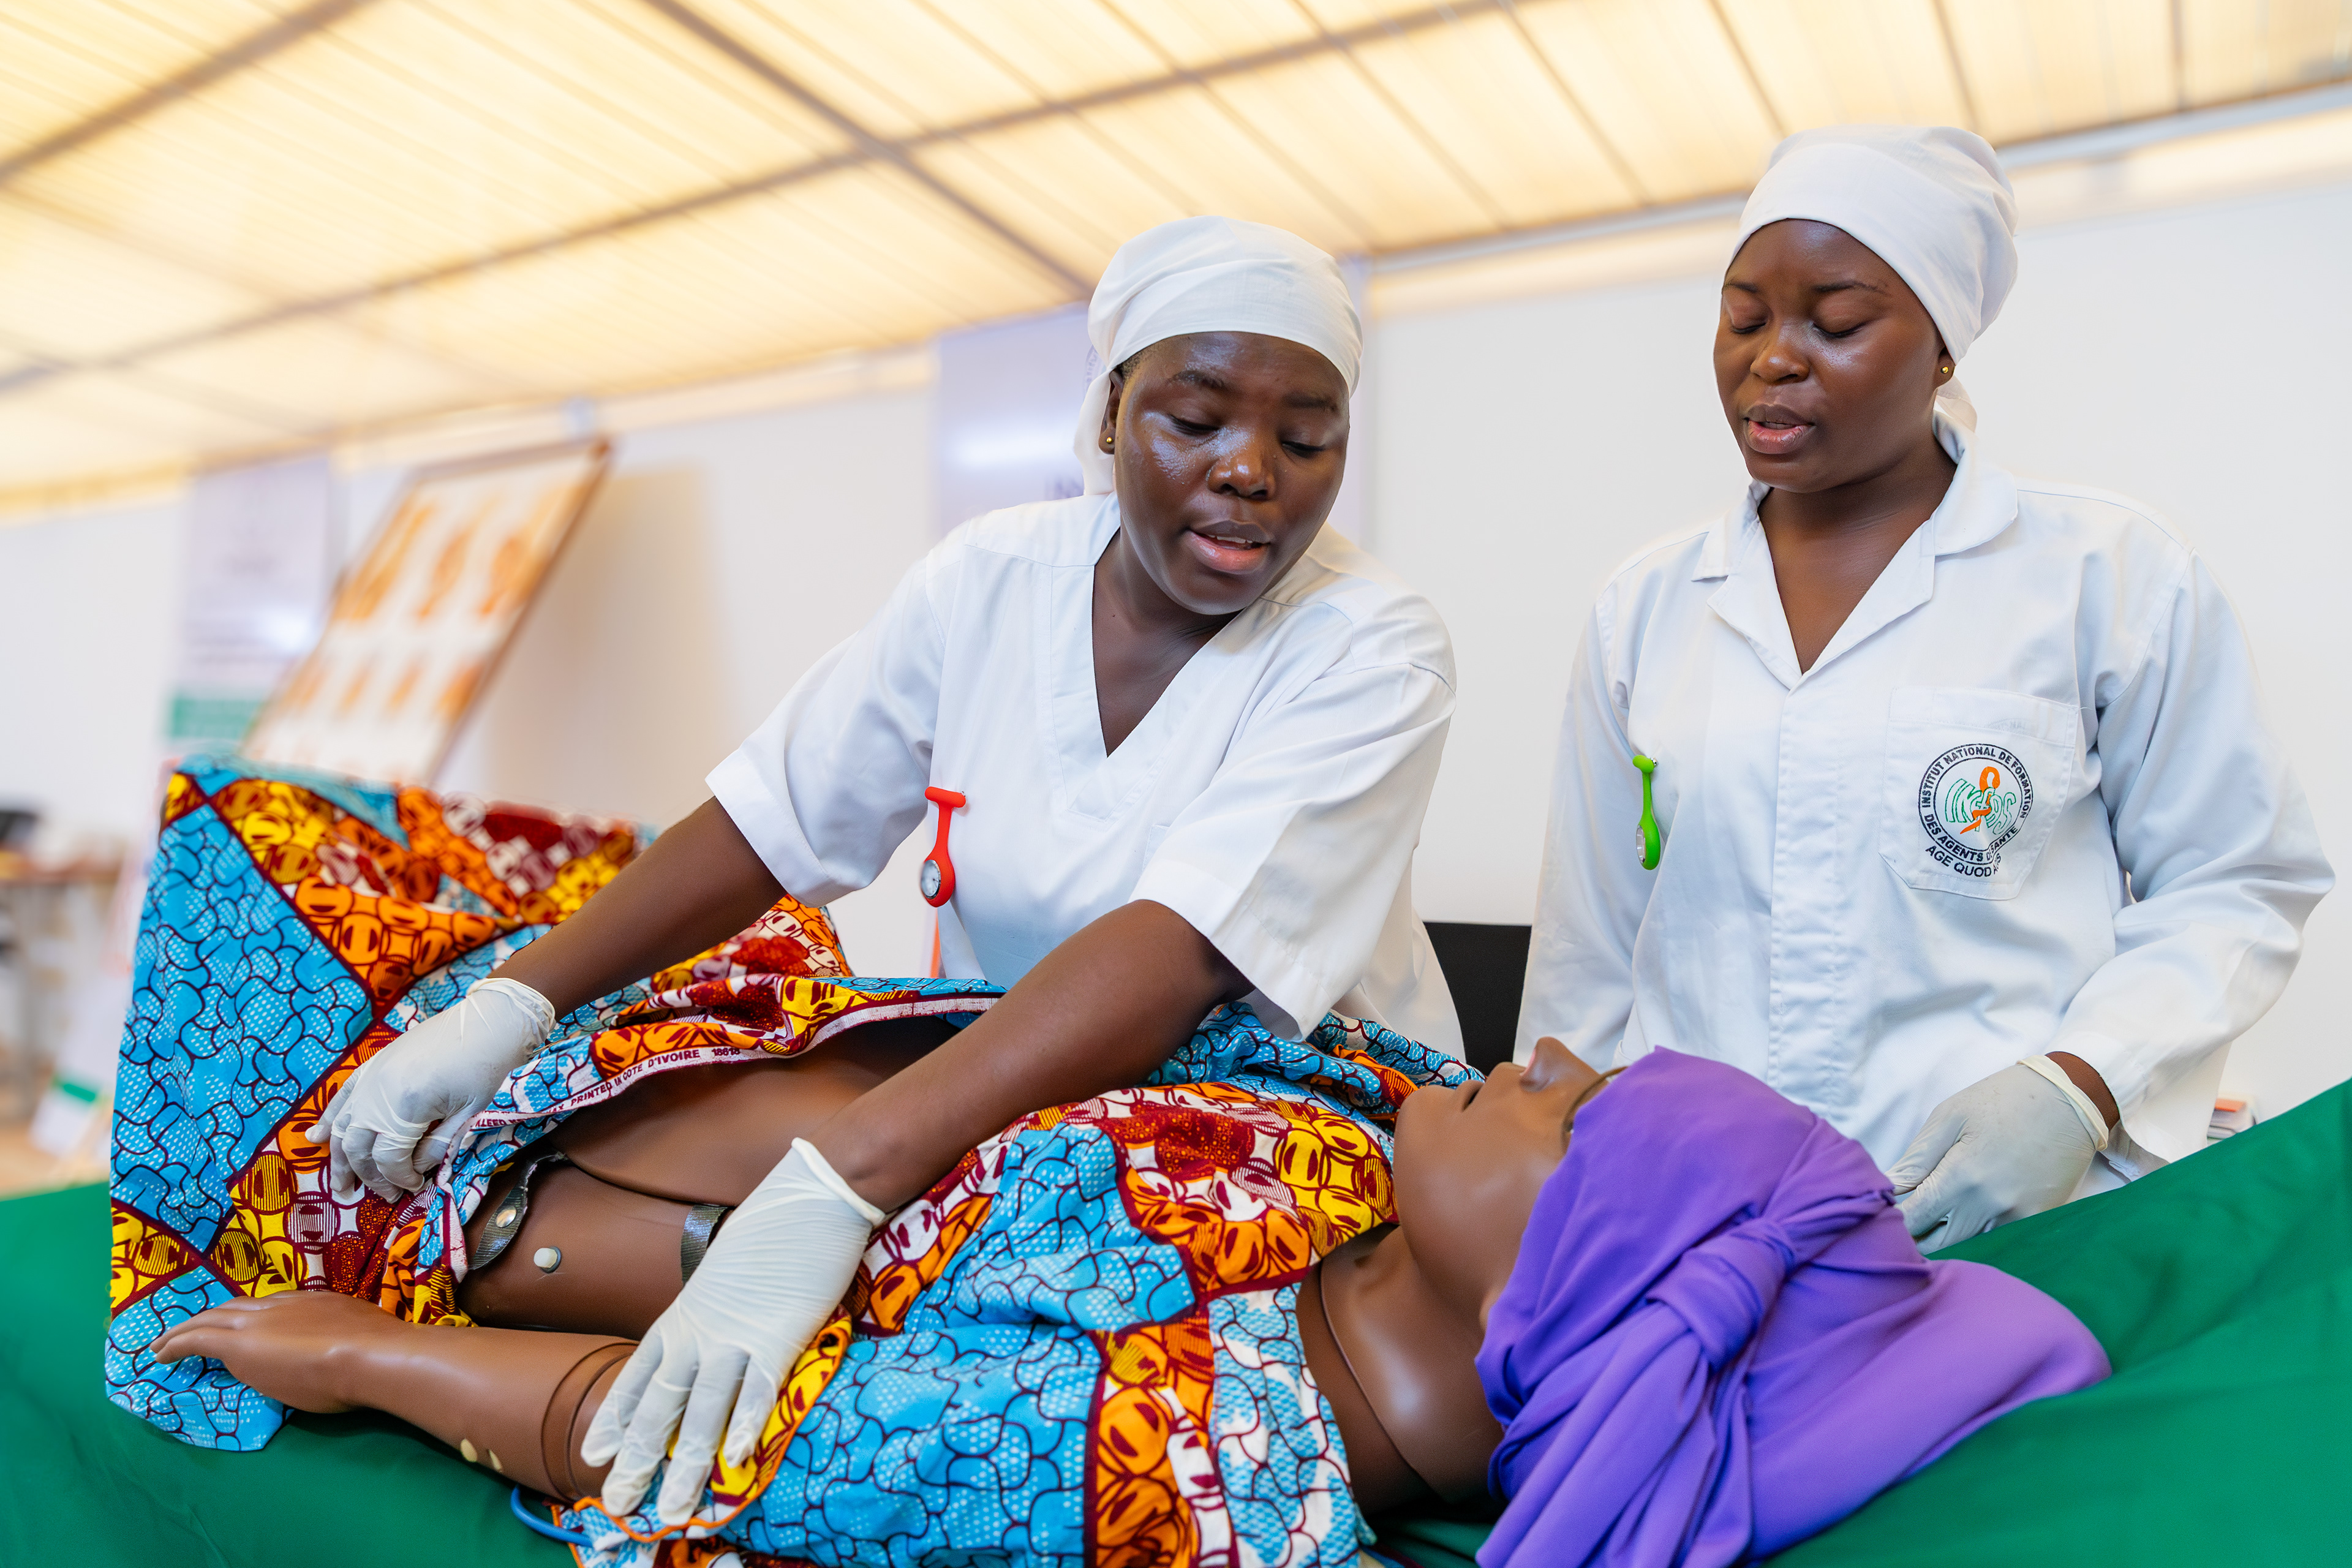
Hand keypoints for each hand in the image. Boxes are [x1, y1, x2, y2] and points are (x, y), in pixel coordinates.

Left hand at [150, 1290, 410, 1412]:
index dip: (247, 1318)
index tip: (238, 1327)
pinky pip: (197, 1339)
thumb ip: (337, 1339)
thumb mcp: (356, 1336)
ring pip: (211, 1318)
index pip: (269, 1307)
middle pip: (233, 1308)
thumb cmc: (374, 1354)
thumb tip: (339, 1347)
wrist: (369, 1355)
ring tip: (164, 1342)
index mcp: (309, 1303)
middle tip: (188, 1330)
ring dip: (185, 1329)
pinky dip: (176, 1343)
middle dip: (208, 1318)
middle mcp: (280, 1306)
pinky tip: (159, 1354)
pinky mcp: (240, 1346)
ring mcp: (259, 1323)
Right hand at [307, 977, 554, 1202]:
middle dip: (369, 1176)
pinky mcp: (373, 1064)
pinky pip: (342, 1096)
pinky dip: (328, 1119)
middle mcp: (379, 1092)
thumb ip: (437, 1146)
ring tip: (341, 1186)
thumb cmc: (485, 1068)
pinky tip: (315, 1139)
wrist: (486, 1023)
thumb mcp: (469, 1114)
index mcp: (406, 1107)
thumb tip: (414, 1170)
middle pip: (359, 1146)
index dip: (399, 1177)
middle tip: (384, 1196)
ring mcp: (372, 1076)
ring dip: (339, 1159)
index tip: (414, 1188)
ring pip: (343, 1126)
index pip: (389, 1157)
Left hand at [581, 1139, 881, 1524]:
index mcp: (683, 1314)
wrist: (813, 1195)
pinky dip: (745, 1426)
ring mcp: (737, 1334)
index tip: (593, 1452)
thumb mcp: (722, 1272)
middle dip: (637, 1459)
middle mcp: (699, 1330)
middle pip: (661, 1405)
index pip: (637, 1375)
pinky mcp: (780, 1335)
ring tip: (674, 1506)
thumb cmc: (773, 1230)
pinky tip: (734, 1462)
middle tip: (618, 1502)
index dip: (615, 1417)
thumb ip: (709, 1312)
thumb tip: (704, 1337)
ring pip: (703, 1409)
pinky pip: (758, 1390)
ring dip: (686, 1464)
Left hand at [1889, 1058, 2107, 1251]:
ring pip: (1970, 1247)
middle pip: (1939, 1245)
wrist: (2070, 1098)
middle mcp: (1990, 1206)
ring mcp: (2019, 1218)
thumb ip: (1916, 1159)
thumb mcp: (1949, 1117)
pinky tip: (1970, 1217)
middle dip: (1916, 1237)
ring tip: (1935, 1219)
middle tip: (1907, 1219)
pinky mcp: (2040, 1220)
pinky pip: (2000, 1242)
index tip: (1882, 1214)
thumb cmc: (2003, 1100)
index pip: (1914, 1221)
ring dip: (1948, 1239)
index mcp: (1961, 1177)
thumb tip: (1887, 1187)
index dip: (1892, 1222)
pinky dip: (1980, 1236)